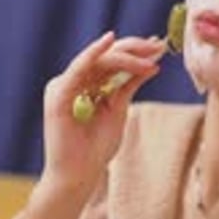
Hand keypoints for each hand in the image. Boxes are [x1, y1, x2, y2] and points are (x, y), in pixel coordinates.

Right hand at [41, 31, 163, 197]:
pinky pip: (79, 68)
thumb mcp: (118, 110)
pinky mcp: (59, 95)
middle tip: (159, 45)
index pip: (111, 60)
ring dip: (126, 55)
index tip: (159, 46)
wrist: (77, 176)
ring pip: (98, 60)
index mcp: (85, 86)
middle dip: (135, 48)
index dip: (135, 51)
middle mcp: (72, 83)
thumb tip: (150, 65)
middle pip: (105, 56)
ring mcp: (63, 87)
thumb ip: (128, 87)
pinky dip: (94, 53)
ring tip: (151, 54)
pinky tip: (110, 41)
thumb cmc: (96, 149)